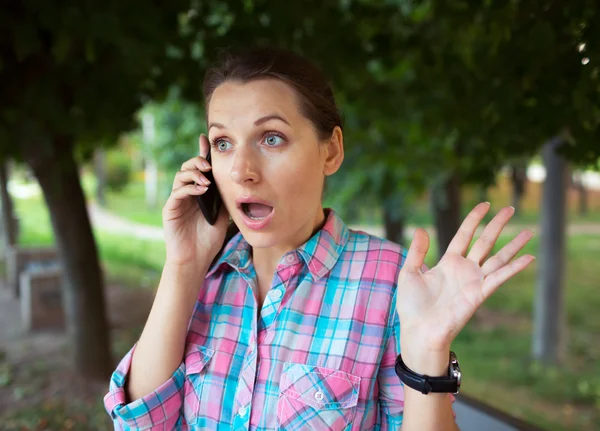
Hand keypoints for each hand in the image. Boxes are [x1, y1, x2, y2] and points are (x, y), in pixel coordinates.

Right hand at [162, 134, 229, 265]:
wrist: (196, 258)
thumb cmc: (209, 238)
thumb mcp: (223, 214)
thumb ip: (224, 197)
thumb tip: (234, 180)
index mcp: (198, 192)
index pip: (199, 168)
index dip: (202, 153)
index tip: (207, 139)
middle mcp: (186, 193)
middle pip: (187, 168)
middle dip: (197, 162)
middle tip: (208, 165)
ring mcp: (177, 200)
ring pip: (180, 177)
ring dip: (193, 174)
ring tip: (206, 179)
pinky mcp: (170, 209)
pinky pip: (177, 193)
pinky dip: (189, 188)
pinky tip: (201, 190)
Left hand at [396, 202, 534, 371]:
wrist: (419, 331)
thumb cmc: (411, 306)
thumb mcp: (409, 272)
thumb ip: (417, 251)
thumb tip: (422, 229)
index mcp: (447, 263)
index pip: (464, 235)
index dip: (474, 219)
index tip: (485, 204)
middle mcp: (464, 270)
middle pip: (485, 242)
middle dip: (497, 225)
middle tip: (510, 209)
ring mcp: (474, 281)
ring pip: (498, 258)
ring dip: (514, 245)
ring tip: (529, 232)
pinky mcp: (479, 294)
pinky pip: (499, 277)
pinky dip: (514, 268)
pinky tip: (529, 257)